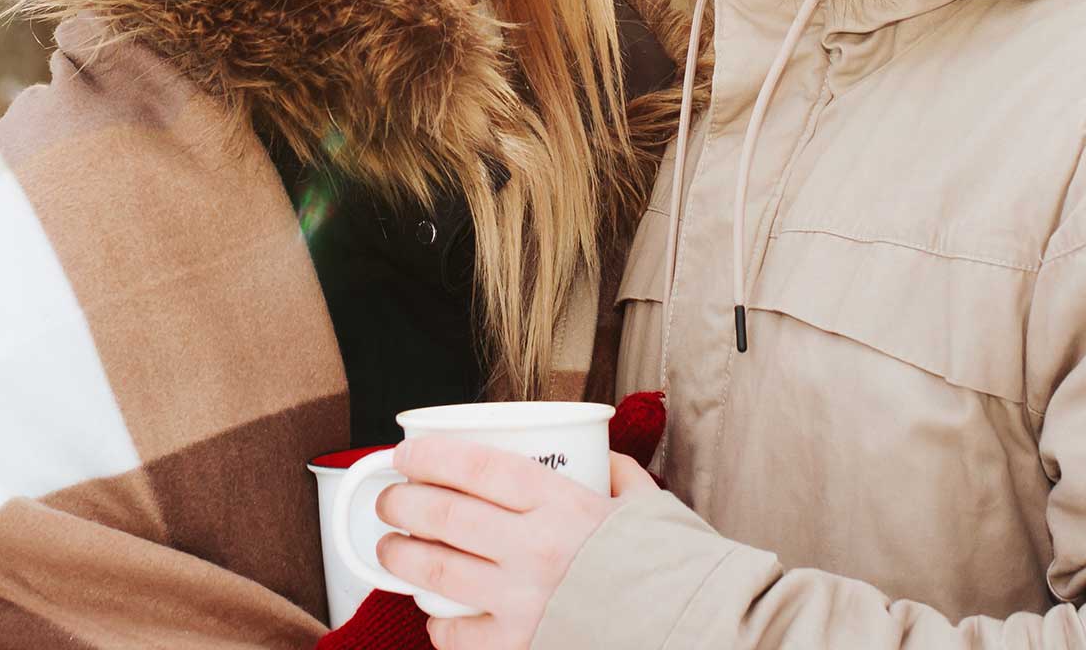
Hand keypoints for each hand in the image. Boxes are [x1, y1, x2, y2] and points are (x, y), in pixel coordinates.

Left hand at [371, 443, 662, 649]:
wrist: (696, 631)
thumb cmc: (674, 567)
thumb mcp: (647, 505)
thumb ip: (616, 476)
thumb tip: (600, 458)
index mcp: (562, 503)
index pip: (476, 467)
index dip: (430, 456)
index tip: (406, 455)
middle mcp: (534, 547)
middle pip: (443, 514)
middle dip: (401, 503)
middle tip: (389, 502)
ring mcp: (524, 599)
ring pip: (436, 570)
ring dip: (399, 557)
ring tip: (389, 551)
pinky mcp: (523, 644)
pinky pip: (460, 635)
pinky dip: (439, 624)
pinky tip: (436, 615)